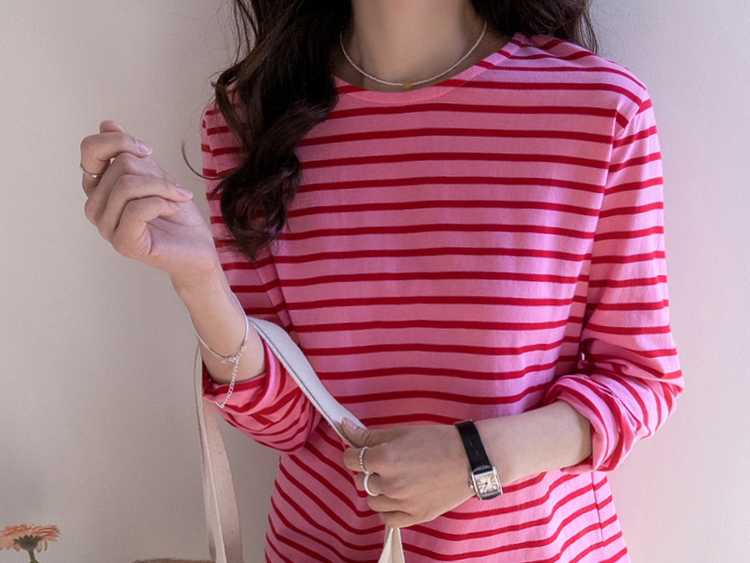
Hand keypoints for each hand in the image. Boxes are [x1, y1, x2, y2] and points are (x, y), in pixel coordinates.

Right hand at [80, 120, 219, 283]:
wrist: (197, 249)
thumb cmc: (176, 214)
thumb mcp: (155, 175)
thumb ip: (130, 154)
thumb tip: (106, 124)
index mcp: (99, 189)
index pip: (90, 150)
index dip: (119, 141)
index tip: (148, 150)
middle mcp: (96, 208)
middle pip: (119, 167)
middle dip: (155, 172)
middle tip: (175, 188)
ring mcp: (107, 228)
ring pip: (127, 186)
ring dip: (163, 188)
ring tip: (179, 198)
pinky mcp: (122, 243)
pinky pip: (136, 209)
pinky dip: (161, 203)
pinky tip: (173, 209)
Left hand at [341, 418, 474, 528]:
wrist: (470, 458)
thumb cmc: (437, 440)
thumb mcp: (401, 431)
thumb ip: (369, 435)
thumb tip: (344, 427)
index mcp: (385, 459)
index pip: (351, 460)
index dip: (353, 453)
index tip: (360, 451)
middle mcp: (390, 483)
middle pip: (361, 481)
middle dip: (368, 471)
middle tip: (385, 463)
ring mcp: (402, 503)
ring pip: (372, 501)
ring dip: (377, 490)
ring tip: (394, 479)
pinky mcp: (415, 516)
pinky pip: (387, 519)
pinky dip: (388, 509)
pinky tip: (397, 497)